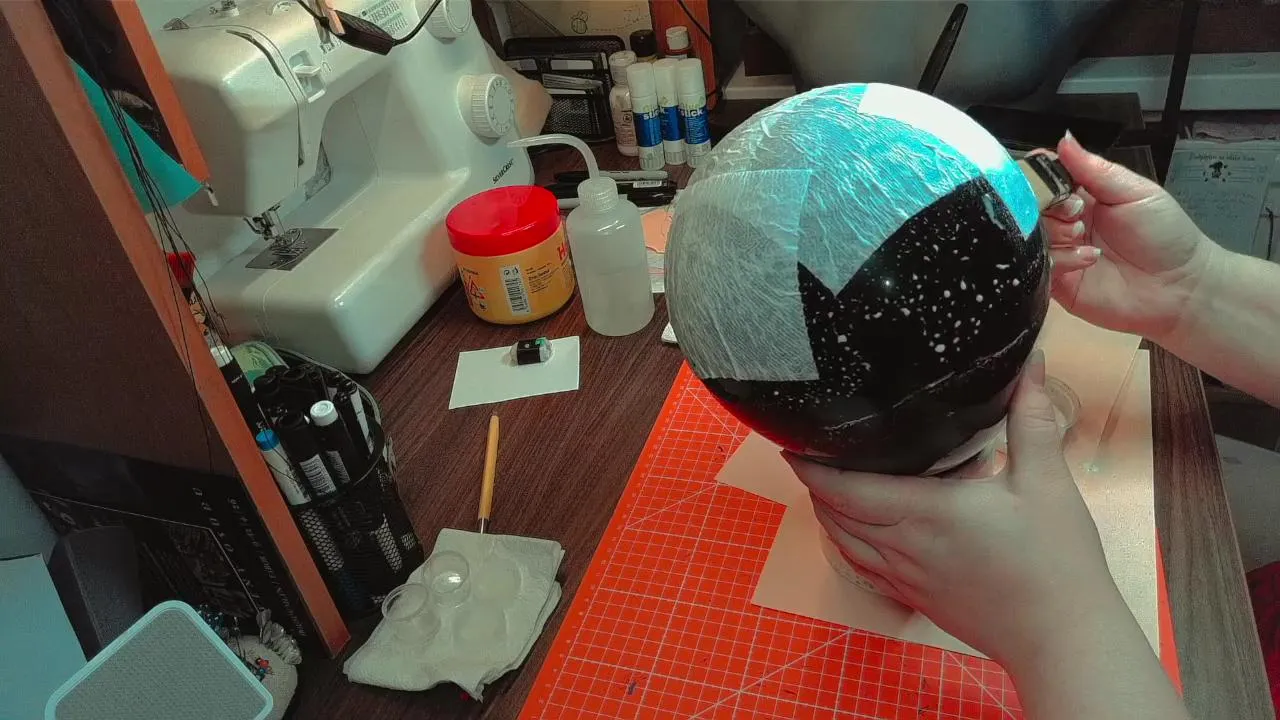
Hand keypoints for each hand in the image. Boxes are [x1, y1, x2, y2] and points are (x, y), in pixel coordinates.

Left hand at [789, 351, 1124, 666]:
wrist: (1062, 638)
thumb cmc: (1055, 563)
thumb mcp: (1046, 481)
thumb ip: (1032, 419)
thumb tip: (1032, 366)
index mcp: (924, 511)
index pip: (845, 489)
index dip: (811, 468)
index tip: (794, 444)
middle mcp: (903, 546)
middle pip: (834, 514)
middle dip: (815, 485)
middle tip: (810, 455)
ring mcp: (907, 578)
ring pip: (844, 543)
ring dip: (828, 515)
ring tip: (827, 487)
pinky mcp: (917, 599)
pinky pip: (865, 569)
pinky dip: (848, 545)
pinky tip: (858, 534)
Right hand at [1042, 133, 1221, 342]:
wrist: (1180, 287)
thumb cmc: (1164, 235)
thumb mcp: (1133, 192)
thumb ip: (1094, 169)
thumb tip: (1063, 139)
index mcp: (1082, 195)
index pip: (1045, 179)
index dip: (1039, 177)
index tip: (1047, 180)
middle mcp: (1065, 223)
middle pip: (1030, 207)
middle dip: (1048, 206)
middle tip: (1076, 213)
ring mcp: (1060, 252)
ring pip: (1031, 236)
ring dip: (1055, 233)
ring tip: (1082, 236)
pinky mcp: (1057, 282)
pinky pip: (1040, 266)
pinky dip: (1060, 259)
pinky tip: (1088, 259)